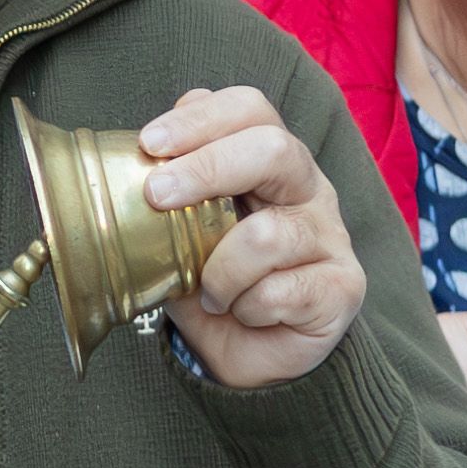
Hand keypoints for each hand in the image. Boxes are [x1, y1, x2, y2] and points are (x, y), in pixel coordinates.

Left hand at [137, 87, 370, 387]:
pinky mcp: (342, 286)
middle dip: (206, 168)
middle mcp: (309, 189)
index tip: (150, 144)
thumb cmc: (216, 284)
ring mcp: (331, 236)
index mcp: (270, 162)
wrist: (253, 358)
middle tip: (156, 196)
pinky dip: (245, 309)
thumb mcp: (181, 236)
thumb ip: (166, 196)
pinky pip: (279, 292)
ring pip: (268, 235)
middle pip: (273, 148)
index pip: (249, 109)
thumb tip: (123, 167)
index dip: (200, 119)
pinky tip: (243, 314)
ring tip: (210, 294)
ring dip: (219, 272)